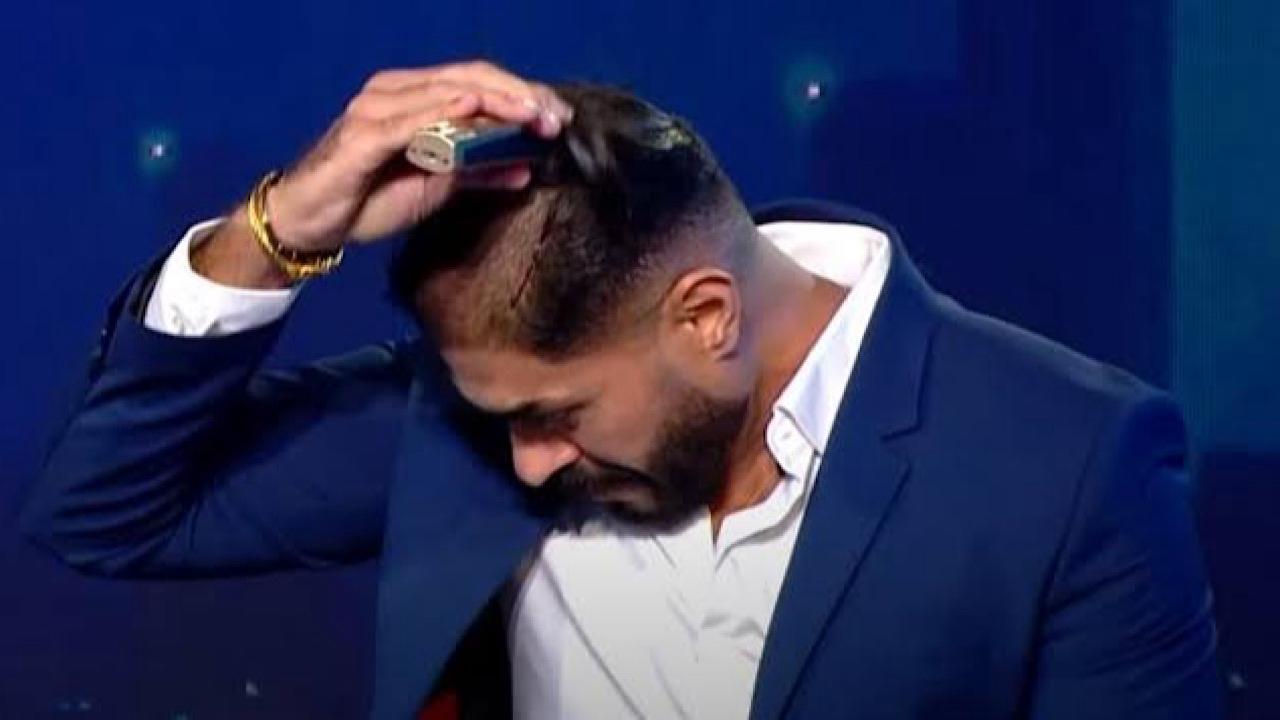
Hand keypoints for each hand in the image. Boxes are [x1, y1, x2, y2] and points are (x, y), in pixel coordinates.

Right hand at [267, 60, 573, 252]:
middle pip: (469, 78)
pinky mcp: (362, 136)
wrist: (309, 223)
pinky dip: (444, 113)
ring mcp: (377, 109)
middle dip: (519, 95)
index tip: (559, 117)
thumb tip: (524, 168)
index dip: (522, 94)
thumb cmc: (367, 200)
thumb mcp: (436, 188)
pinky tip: (474, 112)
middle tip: (556, 117)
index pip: (477, 82)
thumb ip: (476, 172)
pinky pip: (410, 121)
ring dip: (495, 103)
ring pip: (446, 92)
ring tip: (532, 116)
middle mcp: (395, 93)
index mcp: (414, 98)